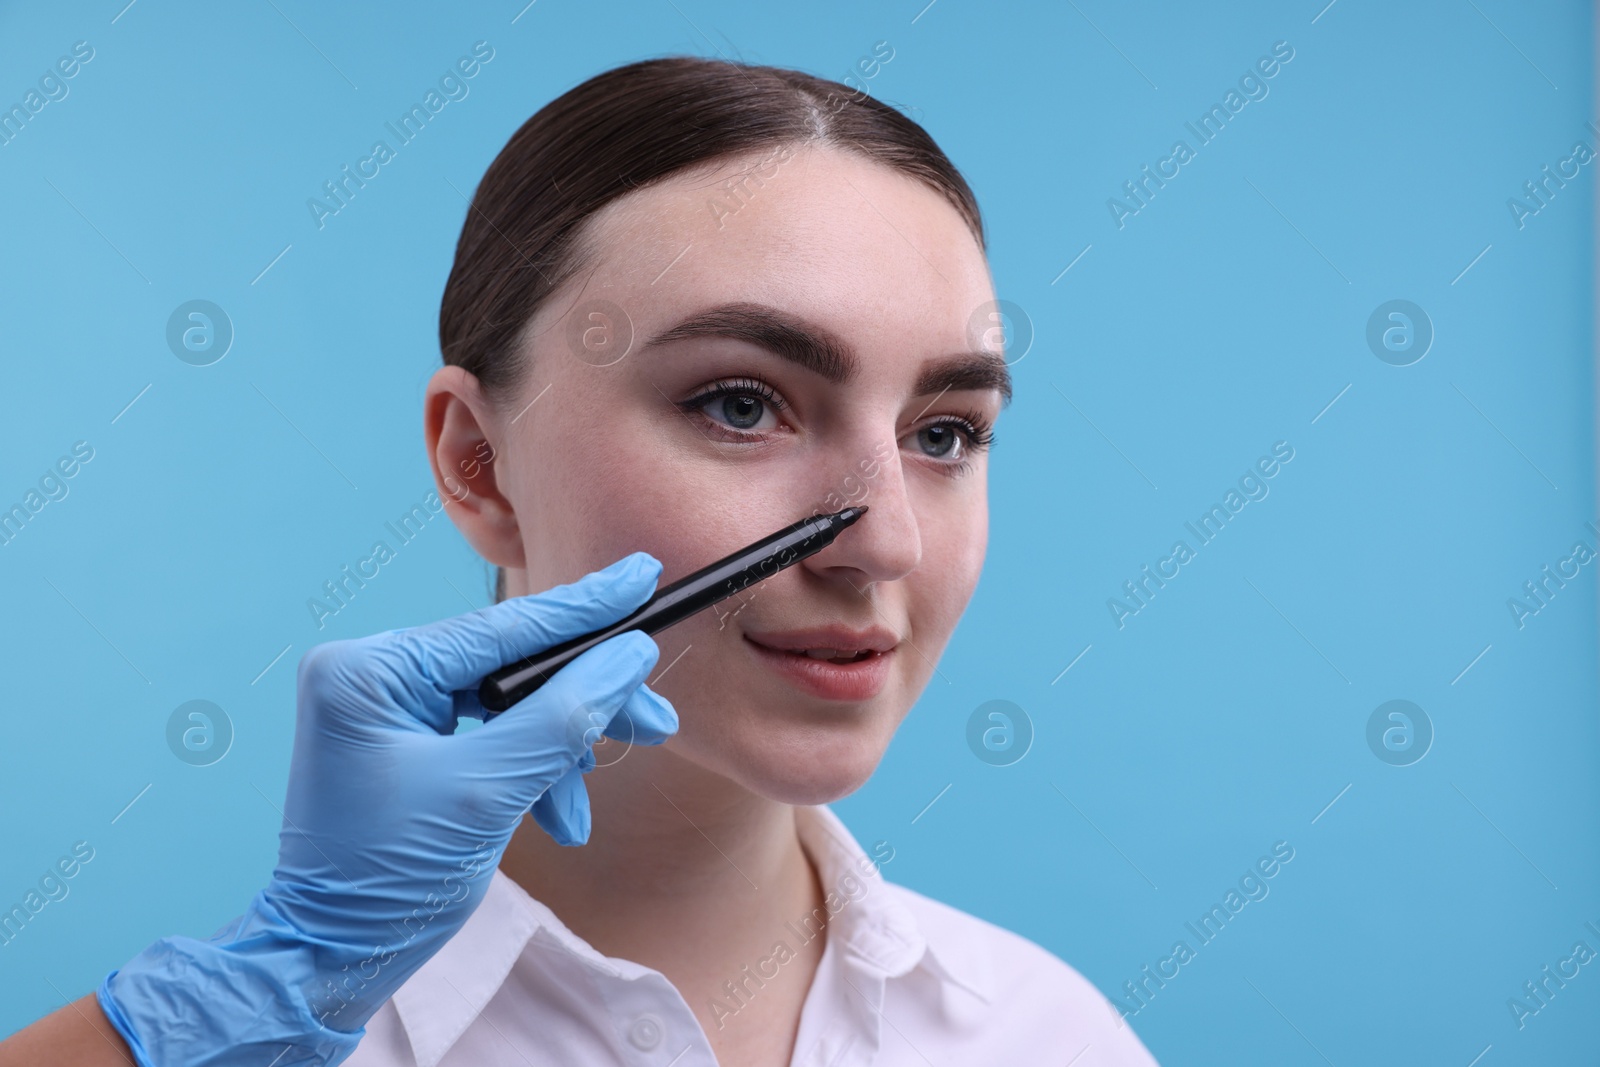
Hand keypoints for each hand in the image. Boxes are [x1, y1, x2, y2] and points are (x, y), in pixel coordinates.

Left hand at [96, 552, 676, 1065]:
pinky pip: (489, 736)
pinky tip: (558, 815)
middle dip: (581, 703)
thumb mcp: (486, 794)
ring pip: (508, 705)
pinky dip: (530, 772)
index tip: (643, 575)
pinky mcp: (405, 743)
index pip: (500, 628)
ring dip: (558, 752)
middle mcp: (372, 675)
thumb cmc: (384, 882)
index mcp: (370, 671)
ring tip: (583, 804)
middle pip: (509, 666)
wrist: (327, 965)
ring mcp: (386, 710)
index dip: (582, 609)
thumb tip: (630, 657)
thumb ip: (563, 717)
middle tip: (654, 719)